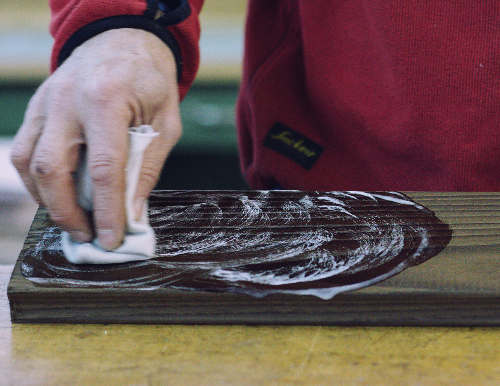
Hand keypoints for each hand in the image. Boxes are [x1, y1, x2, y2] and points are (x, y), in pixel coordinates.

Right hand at [10, 29, 181, 249]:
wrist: (122, 40)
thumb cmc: (150, 82)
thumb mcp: (165, 123)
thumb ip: (148, 167)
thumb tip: (133, 213)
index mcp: (107, 101)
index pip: (103, 169)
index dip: (106, 210)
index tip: (112, 239)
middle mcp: (67, 101)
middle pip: (52, 169)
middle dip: (67, 213)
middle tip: (88, 236)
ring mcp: (45, 103)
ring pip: (28, 163)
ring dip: (47, 201)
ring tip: (73, 220)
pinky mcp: (35, 108)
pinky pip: (24, 151)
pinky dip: (37, 181)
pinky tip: (57, 195)